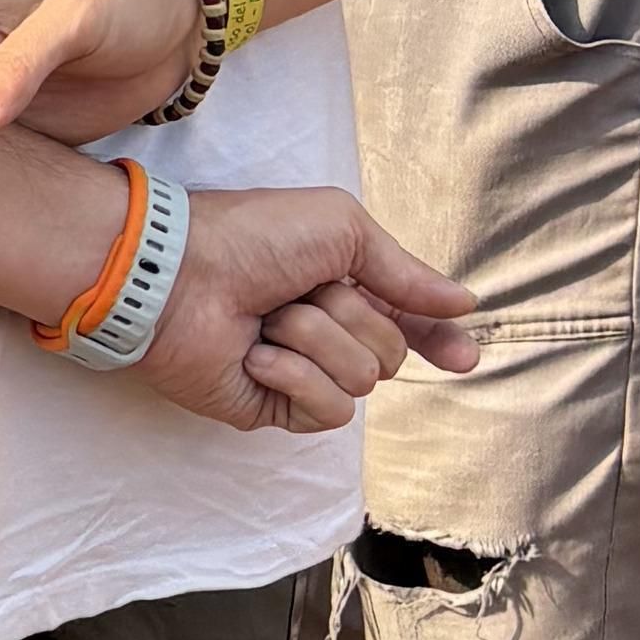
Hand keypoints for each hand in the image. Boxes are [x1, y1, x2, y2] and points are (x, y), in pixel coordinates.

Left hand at [133, 185, 478, 433]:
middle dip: (353, 318)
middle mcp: (324, 331)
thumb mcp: (341, 228)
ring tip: (267, 318)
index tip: (462, 355)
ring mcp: (298, 372)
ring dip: (317, 340)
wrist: (176, 273)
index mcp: (342, 285)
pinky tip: (257, 356)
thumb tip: (463, 302)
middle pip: (392, 353)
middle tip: (303, 292)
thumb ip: (403, 272)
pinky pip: (329, 411)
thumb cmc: (249, 236)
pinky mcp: (273, 407)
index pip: (408, 323)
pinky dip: (296, 378)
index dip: (438, 339)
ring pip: (363, 380)